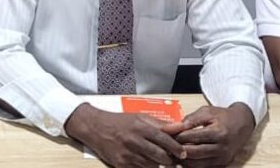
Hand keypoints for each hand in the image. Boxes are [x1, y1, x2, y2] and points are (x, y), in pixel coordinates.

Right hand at [64, 104, 185, 167]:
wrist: (96, 128)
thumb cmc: (120, 122)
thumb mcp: (140, 117)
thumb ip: (161, 124)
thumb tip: (180, 126)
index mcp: (140, 127)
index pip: (163, 139)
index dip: (175, 147)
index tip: (183, 153)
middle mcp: (134, 141)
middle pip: (159, 155)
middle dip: (170, 160)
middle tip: (176, 160)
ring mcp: (127, 154)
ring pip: (151, 165)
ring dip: (159, 165)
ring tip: (162, 161)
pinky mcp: (120, 165)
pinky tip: (148, 163)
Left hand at [163, 103, 255, 166]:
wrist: (242, 124)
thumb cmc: (224, 116)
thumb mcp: (208, 112)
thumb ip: (190, 119)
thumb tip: (173, 127)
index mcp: (219, 132)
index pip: (193, 137)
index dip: (178, 136)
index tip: (168, 135)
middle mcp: (222, 147)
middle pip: (194, 152)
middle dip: (178, 149)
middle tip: (167, 146)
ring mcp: (222, 158)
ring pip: (197, 164)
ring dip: (183, 159)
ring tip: (172, 153)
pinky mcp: (222, 164)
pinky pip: (203, 167)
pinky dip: (191, 164)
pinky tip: (184, 158)